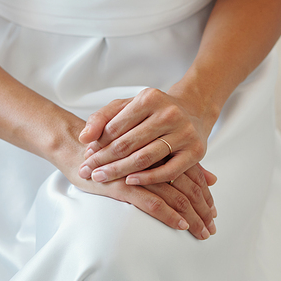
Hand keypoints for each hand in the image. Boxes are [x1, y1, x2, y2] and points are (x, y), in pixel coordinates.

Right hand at [61, 144, 216, 239]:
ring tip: (201, 232)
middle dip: (202, 209)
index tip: (213, 211)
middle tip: (211, 228)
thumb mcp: (149, 152)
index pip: (191, 174)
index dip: (204, 194)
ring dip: (191, 217)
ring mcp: (138, 172)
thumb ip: (180, 163)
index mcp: (162, 150)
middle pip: (188, 186)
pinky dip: (168, 214)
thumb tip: (213, 178)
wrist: (76, 146)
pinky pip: (150, 201)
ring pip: (174, 196)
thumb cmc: (114, 150)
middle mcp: (154, 159)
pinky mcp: (122, 185)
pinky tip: (180, 225)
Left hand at [77, 87, 215, 189]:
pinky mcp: (196, 152)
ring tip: (100, 178)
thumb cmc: (154, 111)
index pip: (115, 126)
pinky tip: (130, 182)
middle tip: (86, 171)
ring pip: (145, 158)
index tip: (86, 155)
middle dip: (103, 160)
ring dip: (119, 171)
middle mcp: (169, 113)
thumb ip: (102, 118)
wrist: (193, 110)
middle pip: (127, 143)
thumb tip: (84, 138)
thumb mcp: (127, 106)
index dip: (98, 143)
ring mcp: (184, 133)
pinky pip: (168, 171)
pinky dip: (148, 179)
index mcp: (150, 98)